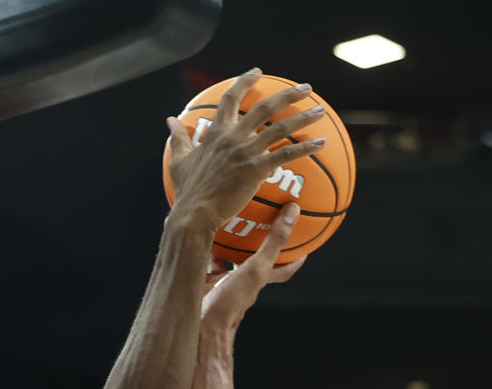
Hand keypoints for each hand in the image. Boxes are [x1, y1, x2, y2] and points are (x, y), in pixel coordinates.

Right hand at [166, 69, 325, 233]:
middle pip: (264, 107)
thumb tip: (170, 120)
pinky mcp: (256, 169)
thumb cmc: (187, 191)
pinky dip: (305, 147)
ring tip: (321, 111)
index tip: (257, 71)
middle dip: (288, 94)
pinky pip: (286, 154)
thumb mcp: (178, 160)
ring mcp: (245, 151)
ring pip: (280, 127)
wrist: (194, 213)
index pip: (230, 98)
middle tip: (306, 88)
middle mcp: (233, 136)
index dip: (244, 82)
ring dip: (304, 117)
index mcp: (216, 133)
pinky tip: (321, 144)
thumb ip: (178, 138)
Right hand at [201, 204, 306, 328]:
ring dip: (228, 243)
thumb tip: (292, 213)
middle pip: (253, 260)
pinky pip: (204, 262)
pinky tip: (198, 237)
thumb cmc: (230, 302)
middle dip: (257, 245)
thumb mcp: (257, 268)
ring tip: (227, 222)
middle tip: (261, 224)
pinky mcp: (201, 282)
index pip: (282, 270)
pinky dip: (202, 250)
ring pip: (227, 259)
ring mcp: (221, 283)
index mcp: (258, 279)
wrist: (199, 323)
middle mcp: (241, 281)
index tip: (303, 248)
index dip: (294, 260)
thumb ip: (273, 242)